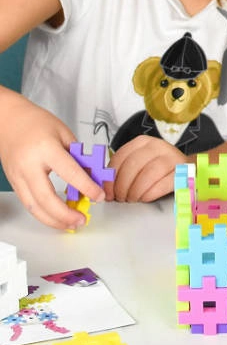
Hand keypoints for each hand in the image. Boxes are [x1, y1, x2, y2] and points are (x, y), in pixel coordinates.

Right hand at [0, 96, 104, 229]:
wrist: (8, 120)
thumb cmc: (37, 122)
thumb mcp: (63, 133)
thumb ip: (77, 155)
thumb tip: (92, 176)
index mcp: (45, 149)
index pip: (69, 172)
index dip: (86, 187)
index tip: (99, 195)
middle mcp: (29, 166)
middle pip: (45, 198)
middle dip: (64, 214)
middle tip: (82, 220)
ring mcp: (18, 176)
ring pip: (33, 207)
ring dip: (53, 220)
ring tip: (71, 225)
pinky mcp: (13, 182)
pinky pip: (28, 203)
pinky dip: (43, 213)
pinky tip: (56, 217)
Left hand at [108, 135, 187, 201]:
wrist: (184, 166)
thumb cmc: (156, 166)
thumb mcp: (138, 162)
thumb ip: (122, 169)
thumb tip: (103, 186)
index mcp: (142, 142)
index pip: (120, 157)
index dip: (111, 178)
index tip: (107, 192)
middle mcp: (157, 145)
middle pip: (133, 166)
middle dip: (122, 186)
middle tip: (120, 198)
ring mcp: (171, 156)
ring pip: (148, 174)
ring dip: (136, 191)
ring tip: (132, 199)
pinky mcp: (181, 170)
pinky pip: (163, 183)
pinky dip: (150, 194)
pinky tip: (144, 198)